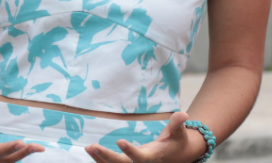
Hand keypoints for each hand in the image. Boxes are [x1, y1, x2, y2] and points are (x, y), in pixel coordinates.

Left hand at [86, 112, 204, 162]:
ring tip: (88, 147)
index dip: (130, 151)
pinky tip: (89, 151)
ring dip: (100, 159)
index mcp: (154, 156)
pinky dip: (100, 160)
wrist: (177, 156)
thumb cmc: (176, 142)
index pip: (141, 157)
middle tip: (93, 146)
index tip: (119, 141)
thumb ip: (177, 124)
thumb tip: (183, 114)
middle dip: (107, 156)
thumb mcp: (179, 133)